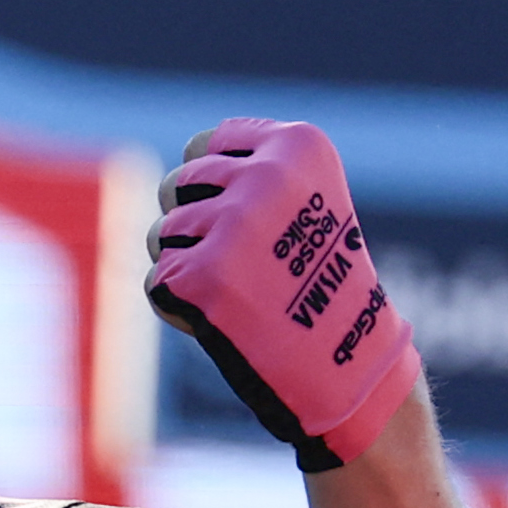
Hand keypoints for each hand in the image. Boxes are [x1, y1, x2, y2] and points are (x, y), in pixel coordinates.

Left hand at [142, 117, 421, 471]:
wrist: (349, 364)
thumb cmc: (321, 286)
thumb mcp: (306, 202)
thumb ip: (248, 175)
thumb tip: (175, 185)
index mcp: (297, 144)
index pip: (203, 145)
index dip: (212, 190)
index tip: (248, 223)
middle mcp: (265, 175)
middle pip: (175, 186)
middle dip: (195, 228)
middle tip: (242, 267)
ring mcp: (234, 224)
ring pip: (162, 235)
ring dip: (187, 270)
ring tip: (238, 295)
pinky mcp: (204, 276)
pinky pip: (158, 283)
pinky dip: (180, 310)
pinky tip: (225, 322)